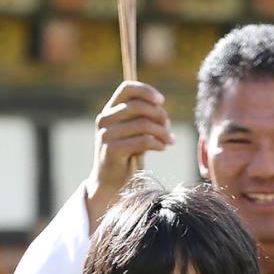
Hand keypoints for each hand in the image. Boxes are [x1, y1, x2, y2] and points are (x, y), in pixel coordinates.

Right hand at [85, 81, 174, 230]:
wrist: (108, 185)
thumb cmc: (124, 158)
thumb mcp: (131, 134)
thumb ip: (140, 119)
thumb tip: (160, 108)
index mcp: (108, 112)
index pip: (127, 89)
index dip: (146, 91)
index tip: (162, 101)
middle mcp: (104, 120)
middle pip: (139, 106)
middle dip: (159, 115)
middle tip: (169, 128)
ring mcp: (106, 135)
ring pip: (143, 124)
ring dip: (162, 132)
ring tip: (169, 140)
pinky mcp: (112, 150)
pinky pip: (142, 141)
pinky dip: (157, 143)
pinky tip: (163, 147)